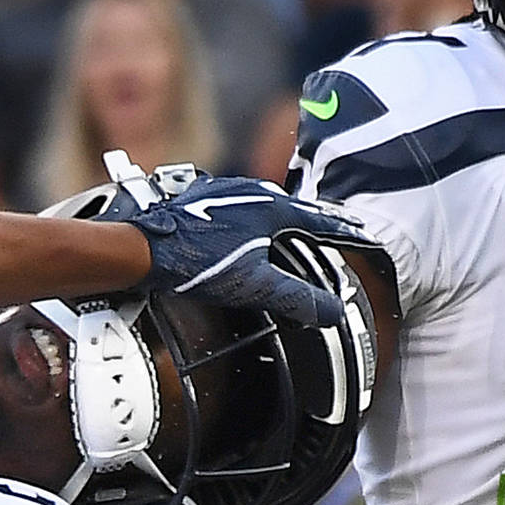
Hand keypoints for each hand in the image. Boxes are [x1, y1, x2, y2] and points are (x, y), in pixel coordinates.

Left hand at [102, 172, 373, 324]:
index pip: (319, 220)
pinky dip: (255, 216)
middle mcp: (251, 192)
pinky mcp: (201, 197)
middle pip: (295, 208)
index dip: (343, 231)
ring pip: (266, 204)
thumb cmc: (195, 264)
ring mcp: (224, 191)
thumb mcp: (254, 285)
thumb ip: (296, 298)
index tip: (362, 235)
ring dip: (285, 216)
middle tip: (335, 231)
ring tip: (296, 229)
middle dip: (316, 221)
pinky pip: (240, 205)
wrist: (142, 249)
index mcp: (271, 208)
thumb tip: (333, 313)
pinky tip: (248, 228)